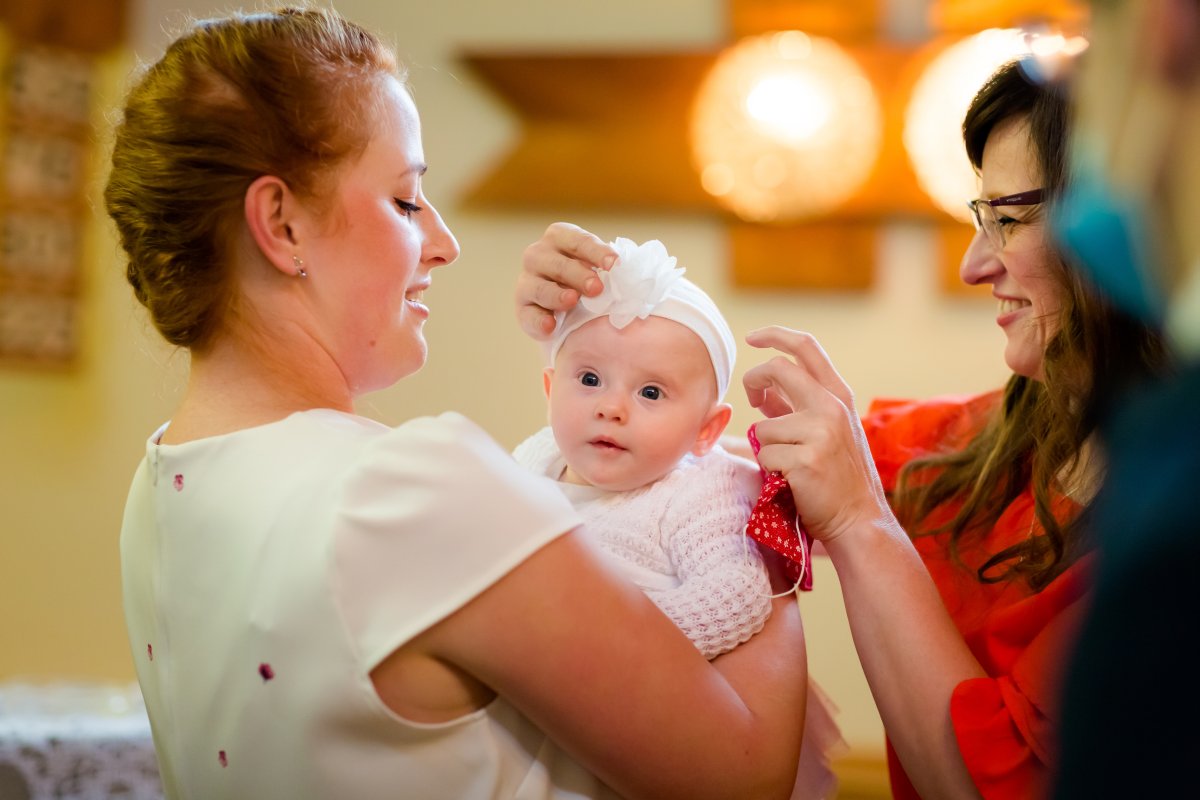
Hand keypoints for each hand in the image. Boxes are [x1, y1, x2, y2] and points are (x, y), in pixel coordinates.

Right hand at [516, 222, 616, 338]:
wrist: (566, 307)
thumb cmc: (585, 278)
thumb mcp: (596, 266)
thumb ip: (607, 266)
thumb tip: (627, 272)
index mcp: (559, 237)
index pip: (578, 241)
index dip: (596, 252)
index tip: (615, 264)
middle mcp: (538, 255)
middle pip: (557, 264)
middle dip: (578, 275)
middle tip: (597, 288)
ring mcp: (527, 282)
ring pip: (539, 287)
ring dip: (556, 294)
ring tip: (572, 300)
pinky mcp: (522, 308)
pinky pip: (528, 315)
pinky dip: (539, 321)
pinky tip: (550, 325)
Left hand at [742, 326, 891, 545]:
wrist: (859, 520)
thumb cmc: (837, 478)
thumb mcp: (826, 433)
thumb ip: (796, 409)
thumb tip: (763, 393)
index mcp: (838, 396)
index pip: (806, 348)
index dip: (776, 335)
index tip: (753, 337)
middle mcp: (832, 407)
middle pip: (777, 369)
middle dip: (754, 381)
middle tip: (752, 399)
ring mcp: (820, 432)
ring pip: (763, 426)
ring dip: (767, 448)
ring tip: (791, 467)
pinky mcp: (806, 459)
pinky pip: (764, 455)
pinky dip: (770, 470)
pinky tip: (793, 481)